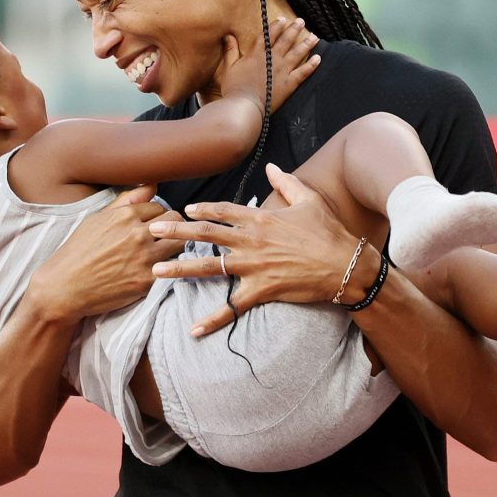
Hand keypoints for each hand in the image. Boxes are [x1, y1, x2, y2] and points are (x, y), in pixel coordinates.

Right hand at [29, 185, 185, 322]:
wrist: (64, 287)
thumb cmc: (78, 251)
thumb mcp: (97, 219)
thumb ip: (127, 200)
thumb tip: (152, 185)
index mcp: (125, 215)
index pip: (159, 207)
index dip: (157, 216)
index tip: (152, 226)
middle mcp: (137, 233)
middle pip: (175, 221)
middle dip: (171, 227)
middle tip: (163, 237)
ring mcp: (145, 257)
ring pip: (179, 243)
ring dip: (174, 246)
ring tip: (164, 252)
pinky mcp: (147, 280)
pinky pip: (171, 267)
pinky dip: (168, 267)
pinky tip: (159, 269)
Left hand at [147, 163, 362, 335]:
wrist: (346, 265)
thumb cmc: (329, 232)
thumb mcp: (309, 200)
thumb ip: (286, 182)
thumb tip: (271, 167)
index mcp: (260, 218)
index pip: (222, 211)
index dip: (202, 210)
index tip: (184, 210)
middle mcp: (250, 240)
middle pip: (205, 234)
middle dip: (175, 233)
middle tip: (151, 232)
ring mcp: (253, 266)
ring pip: (209, 267)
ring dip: (180, 270)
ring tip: (155, 273)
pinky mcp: (261, 290)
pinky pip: (231, 307)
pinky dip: (212, 320)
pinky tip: (193, 330)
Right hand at [213, 18, 320, 113]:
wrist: (245, 106)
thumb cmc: (234, 89)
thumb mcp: (229, 68)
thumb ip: (230, 51)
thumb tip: (228, 36)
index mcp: (257, 55)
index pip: (268, 36)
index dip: (276, 26)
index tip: (283, 19)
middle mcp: (272, 59)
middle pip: (285, 41)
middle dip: (294, 30)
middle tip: (301, 22)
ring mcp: (282, 71)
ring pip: (297, 54)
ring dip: (306, 44)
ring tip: (315, 37)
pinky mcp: (289, 84)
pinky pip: (303, 72)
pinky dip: (311, 65)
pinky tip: (318, 58)